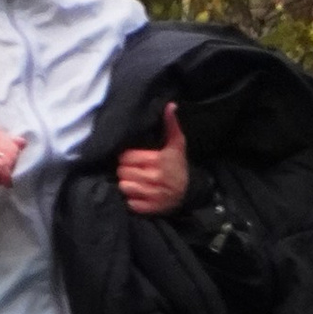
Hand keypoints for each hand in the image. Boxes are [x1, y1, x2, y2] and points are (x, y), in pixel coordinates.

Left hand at [117, 100, 189, 216]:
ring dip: (126, 183)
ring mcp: (152, 194)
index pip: (126, 157)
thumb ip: (171, 125)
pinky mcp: (150, 208)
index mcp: (158, 160)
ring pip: (123, 186)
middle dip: (125, 170)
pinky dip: (131, 199)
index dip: (127, 157)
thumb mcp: (176, 145)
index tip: (132, 158)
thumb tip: (170, 105)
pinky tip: (139, 193)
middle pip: (122, 172)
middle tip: (133, 169)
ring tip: (135, 180)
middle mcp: (155, 178)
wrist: (190, 192)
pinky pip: (129, 202)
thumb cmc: (178, 166)